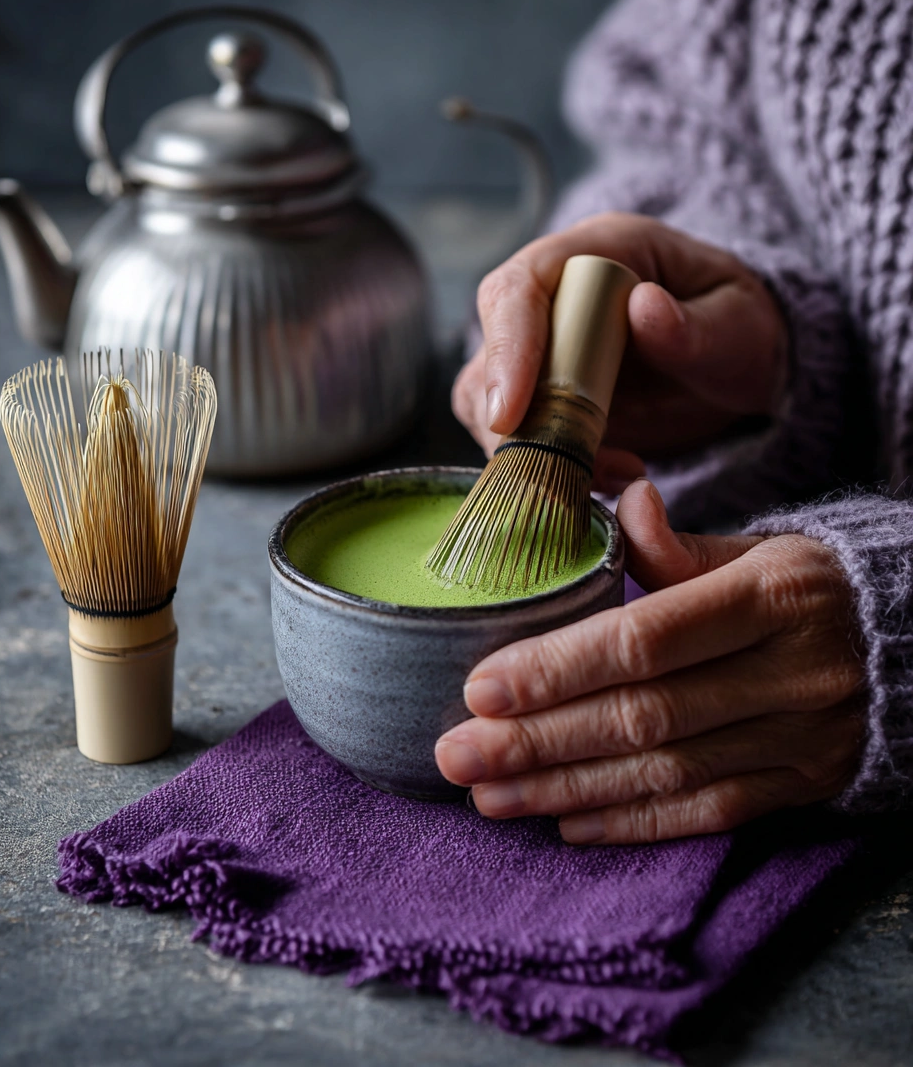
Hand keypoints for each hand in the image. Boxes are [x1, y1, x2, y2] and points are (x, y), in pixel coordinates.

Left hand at [434, 479, 865, 842]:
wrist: (910, 646)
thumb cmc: (807, 588)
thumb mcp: (757, 550)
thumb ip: (679, 545)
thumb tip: (625, 504)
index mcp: (770, 597)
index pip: (645, 640)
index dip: (557, 669)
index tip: (479, 688)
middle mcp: (789, 674)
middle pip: (644, 716)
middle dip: (540, 741)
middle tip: (459, 755)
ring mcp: (799, 739)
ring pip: (665, 773)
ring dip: (568, 788)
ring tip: (490, 795)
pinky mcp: (800, 785)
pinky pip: (705, 813)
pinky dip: (631, 821)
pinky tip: (564, 822)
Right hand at [453, 212, 787, 490]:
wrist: (735, 362)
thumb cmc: (739, 326)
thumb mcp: (740, 324)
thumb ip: (696, 325)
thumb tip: (643, 308)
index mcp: (596, 251)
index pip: (520, 287)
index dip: (508, 346)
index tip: (510, 412)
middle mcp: (551, 298)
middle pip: (490, 352)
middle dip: (508, 418)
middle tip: (558, 470)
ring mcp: (539, 351)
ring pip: (486, 401)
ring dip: (526, 451)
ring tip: (603, 477)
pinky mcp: (539, 401)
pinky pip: (513, 438)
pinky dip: (544, 470)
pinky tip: (605, 480)